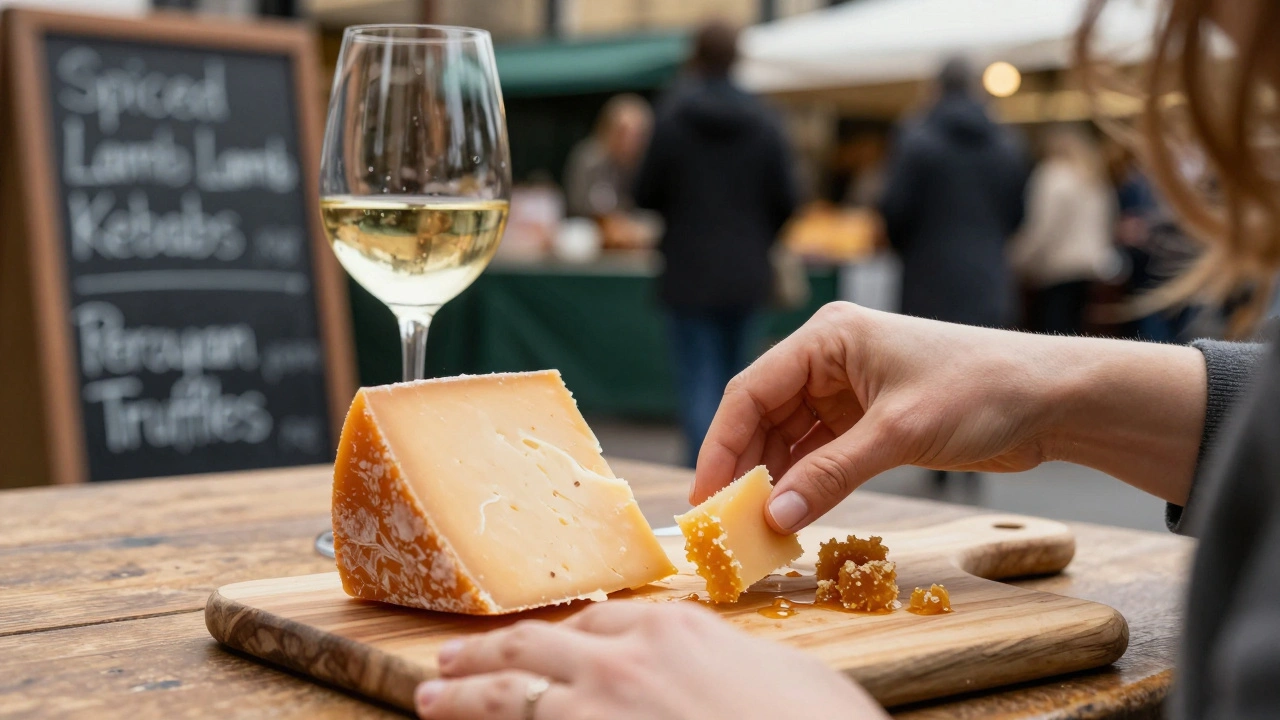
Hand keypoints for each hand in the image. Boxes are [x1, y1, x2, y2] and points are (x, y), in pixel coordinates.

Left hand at [415, 601, 886, 719]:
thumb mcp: (789, 675)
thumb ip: (735, 665)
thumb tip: (729, 676)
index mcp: (673, 629)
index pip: (600, 621)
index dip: (562, 635)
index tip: (539, 642)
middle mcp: (623, 660)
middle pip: (535, 648)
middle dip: (488, 655)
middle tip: (451, 661)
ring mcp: (594, 708)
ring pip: (507, 695)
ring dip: (461, 695)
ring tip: (429, 697)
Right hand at [694, 302, 1205, 531]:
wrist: (1052, 397)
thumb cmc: (981, 391)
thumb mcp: (898, 433)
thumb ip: (830, 475)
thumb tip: (774, 518)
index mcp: (828, 338)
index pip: (751, 391)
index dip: (721, 445)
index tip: (706, 496)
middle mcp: (830, 359)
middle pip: (763, 416)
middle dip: (745, 468)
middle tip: (727, 523)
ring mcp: (849, 389)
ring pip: (789, 438)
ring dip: (775, 481)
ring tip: (757, 528)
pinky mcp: (869, 419)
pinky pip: (819, 452)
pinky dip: (805, 483)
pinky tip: (794, 515)